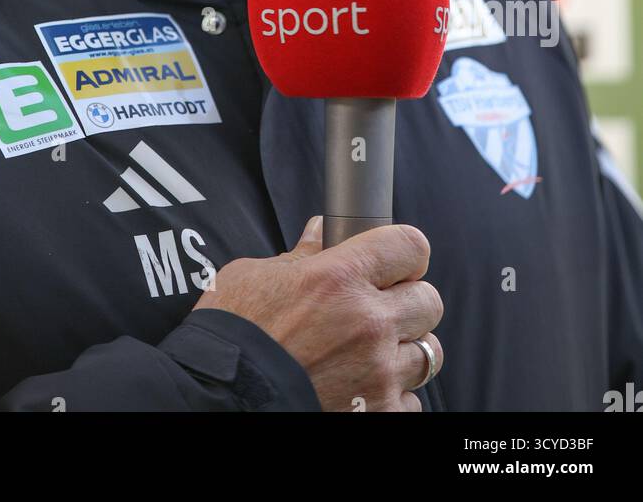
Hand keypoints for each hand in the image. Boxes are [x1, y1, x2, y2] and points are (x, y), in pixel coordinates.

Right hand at [192, 215, 442, 411]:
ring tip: (373, 350)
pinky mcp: (377, 413)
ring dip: (403, 349)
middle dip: (408, 300)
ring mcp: (377, 372)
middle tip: (380, 306)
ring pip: (427, 352)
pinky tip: (365, 385)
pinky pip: (411, 398)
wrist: (217, 397)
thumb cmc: (232, 334)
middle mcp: (368, 321)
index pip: (410, 245)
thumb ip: (299, 256)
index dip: (404, 251)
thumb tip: (320, 233)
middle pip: (428, 300)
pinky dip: (394, 393)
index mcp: (339, 276)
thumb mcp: (256, 276)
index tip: (395, 259)